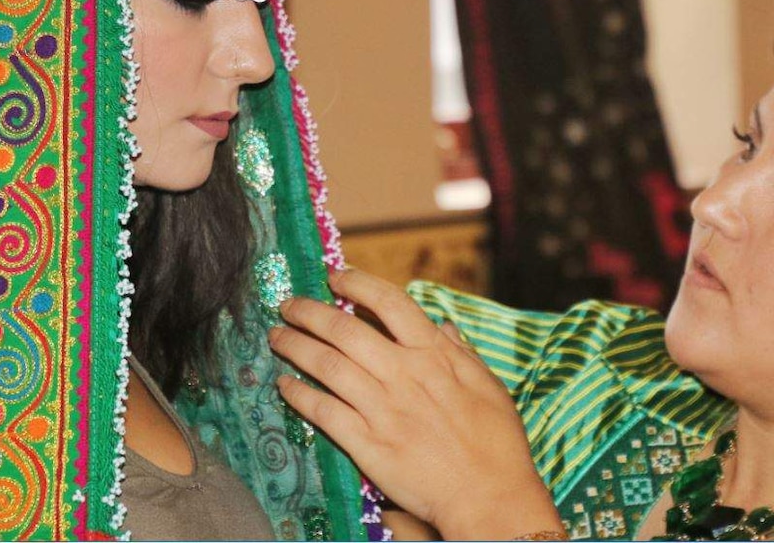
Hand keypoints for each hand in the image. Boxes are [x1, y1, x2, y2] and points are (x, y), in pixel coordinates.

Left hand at [267, 269, 563, 540]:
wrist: (489, 499)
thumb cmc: (497, 442)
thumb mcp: (488, 385)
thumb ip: (461, 352)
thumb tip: (442, 325)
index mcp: (434, 355)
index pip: (390, 303)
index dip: (358, 284)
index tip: (335, 275)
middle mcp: (402, 374)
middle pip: (345, 330)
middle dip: (311, 312)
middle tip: (289, 303)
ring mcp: (382, 409)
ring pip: (327, 366)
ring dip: (296, 347)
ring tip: (276, 335)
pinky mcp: (368, 444)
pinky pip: (325, 413)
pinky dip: (300, 396)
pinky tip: (283, 385)